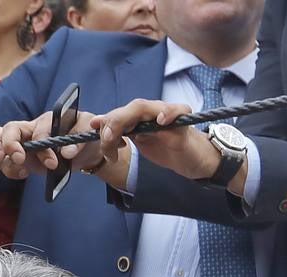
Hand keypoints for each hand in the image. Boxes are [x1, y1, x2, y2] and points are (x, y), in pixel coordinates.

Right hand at [0, 108, 98, 179]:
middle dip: (10, 144)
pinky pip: (8, 164)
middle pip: (9, 130)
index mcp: (48, 120)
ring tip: (22, 170)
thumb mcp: (87, 131)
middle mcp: (32, 130)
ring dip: (9, 161)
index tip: (52, 161)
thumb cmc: (85, 135)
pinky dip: (12, 170)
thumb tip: (67, 152)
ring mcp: (24, 145)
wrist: (85, 151)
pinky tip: (24, 174)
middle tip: (19, 159)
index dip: (42, 143)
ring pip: (4, 149)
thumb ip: (79, 139)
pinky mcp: (23, 160)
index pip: (37, 128)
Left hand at [89, 100, 213, 178]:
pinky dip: (168, 113)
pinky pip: (177, 110)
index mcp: (140, 117)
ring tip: (124, 137)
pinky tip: (160, 121)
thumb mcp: (138, 142)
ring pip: (147, 107)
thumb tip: (95, 122)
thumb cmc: (165, 147)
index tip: (97, 136)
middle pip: (130, 108)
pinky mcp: (184, 121)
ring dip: (131, 120)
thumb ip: (118, 132)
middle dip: (114, 124)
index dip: (106, 123)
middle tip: (109, 144)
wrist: (191, 158)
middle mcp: (152, 111)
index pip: (119, 114)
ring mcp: (168, 114)